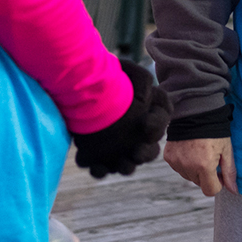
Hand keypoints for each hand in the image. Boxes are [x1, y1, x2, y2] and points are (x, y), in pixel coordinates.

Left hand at [72, 60, 170, 177]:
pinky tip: (95, 166)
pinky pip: (102, 168)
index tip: (146, 122)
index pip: (162, 119)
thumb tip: (146, 95)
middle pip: (150, 150)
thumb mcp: (128, 72)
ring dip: (125, 166)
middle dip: (145, 153)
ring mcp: (119, 147)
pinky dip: (100, 169)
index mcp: (150, 113)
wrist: (80, 85)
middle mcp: (137, 134)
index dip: (157, 123)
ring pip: (127, 164)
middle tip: (137, 152)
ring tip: (120, 163)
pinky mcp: (99, 155)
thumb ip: (141, 80)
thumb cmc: (109, 77)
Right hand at [163, 137, 237, 196]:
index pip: (210, 190)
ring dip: (194, 169)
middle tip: (209, 157)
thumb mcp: (226, 150)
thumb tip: (234, 191)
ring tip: (199, 152)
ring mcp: (176, 161)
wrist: (195, 110)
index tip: (219, 172)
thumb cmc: (215, 130)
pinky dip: (184, 163)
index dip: (217, 183)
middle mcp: (188, 166)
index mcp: (204, 166)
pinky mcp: (169, 156)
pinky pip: (179, 168)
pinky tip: (189, 149)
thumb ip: (229, 172)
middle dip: (206, 174)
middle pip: (199, 183)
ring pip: (188, 176)